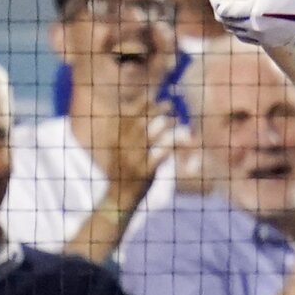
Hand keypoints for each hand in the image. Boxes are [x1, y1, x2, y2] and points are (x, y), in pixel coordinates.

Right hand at [98, 91, 176, 209]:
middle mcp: (122, 149)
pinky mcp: (143, 172)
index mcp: (115, 141)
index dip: (139, 104)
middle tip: (170, 104)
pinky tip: (178, 141)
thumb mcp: (120, 150)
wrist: (118, 198)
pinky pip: (158, 155)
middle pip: (139, 122)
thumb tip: (140, 114)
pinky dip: (169, 146)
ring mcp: (132, 160)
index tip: (153, 96)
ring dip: (165, 125)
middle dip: (155, 110)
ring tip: (176, 120)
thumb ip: (127, 134)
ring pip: (149, 137)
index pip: (126, 116)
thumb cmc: (124, 171)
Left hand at [210, 0, 294, 47]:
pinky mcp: (278, 42)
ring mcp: (268, 38)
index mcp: (256, 10)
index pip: (222, 8)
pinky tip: (249, 19)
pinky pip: (251, 38)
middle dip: (221, 8)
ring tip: (235, 6)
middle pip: (226, 22)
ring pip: (238, 32)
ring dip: (232, 20)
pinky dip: (244, 30)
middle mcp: (258, 28)